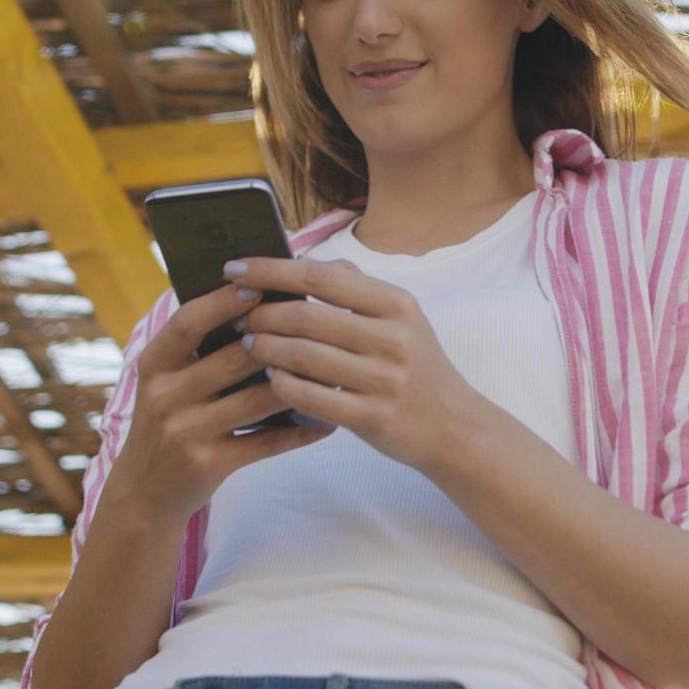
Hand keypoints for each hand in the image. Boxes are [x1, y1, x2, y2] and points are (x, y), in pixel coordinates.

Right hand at [107, 281, 337, 526]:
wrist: (144, 492)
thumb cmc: (169, 423)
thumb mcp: (168, 381)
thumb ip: (199, 348)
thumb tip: (255, 301)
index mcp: (154, 364)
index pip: (188, 323)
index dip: (222, 302)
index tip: (258, 285)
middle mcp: (165, 395)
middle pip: (232, 358)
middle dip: (278, 340)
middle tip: (319, 323)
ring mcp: (186, 431)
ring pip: (256, 399)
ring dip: (300, 383)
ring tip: (335, 367)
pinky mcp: (209, 464)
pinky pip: (266, 442)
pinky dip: (300, 431)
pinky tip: (327, 422)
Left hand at [224, 256, 479, 473]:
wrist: (454, 427)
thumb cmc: (418, 367)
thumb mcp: (402, 318)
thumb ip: (357, 289)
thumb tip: (306, 261)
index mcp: (396, 305)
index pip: (320, 276)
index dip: (270, 270)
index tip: (235, 269)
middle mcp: (392, 338)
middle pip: (305, 316)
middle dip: (260, 314)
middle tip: (238, 317)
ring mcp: (383, 380)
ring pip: (301, 356)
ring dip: (264, 348)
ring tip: (248, 345)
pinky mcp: (372, 417)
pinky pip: (309, 396)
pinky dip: (281, 384)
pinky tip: (271, 378)